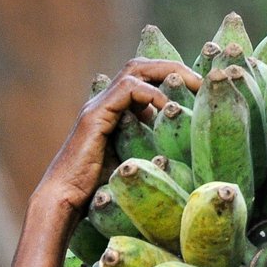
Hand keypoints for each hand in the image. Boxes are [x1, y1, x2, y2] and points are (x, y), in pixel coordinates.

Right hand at [31, 58, 200, 217]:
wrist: (64, 201)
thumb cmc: (96, 193)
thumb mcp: (132, 164)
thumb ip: (148, 148)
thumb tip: (178, 148)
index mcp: (114, 111)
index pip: (145, 77)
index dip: (173, 75)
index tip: (200, 88)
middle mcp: (104, 103)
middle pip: (141, 65)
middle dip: (175, 67)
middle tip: (202, 80)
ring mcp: (98, 107)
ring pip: (134, 69)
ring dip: (168, 72)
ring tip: (192, 87)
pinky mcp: (94, 116)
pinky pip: (127, 89)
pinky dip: (151, 93)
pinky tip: (168, 109)